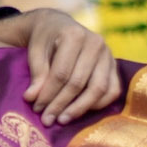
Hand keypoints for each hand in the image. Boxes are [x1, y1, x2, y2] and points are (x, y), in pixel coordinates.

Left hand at [0, 8, 119, 125]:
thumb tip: (32, 98)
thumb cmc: (45, 39)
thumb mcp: (35, 52)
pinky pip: (112, 90)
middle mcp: (95, 43)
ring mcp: (108, 54)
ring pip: (98, 89)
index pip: (61, 73)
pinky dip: (98, 104)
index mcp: (74, 35)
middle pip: (79, 83)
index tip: (36, 109)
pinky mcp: (114, 65)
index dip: (48, 94)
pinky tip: (80, 112)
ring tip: (62, 120)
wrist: (59, 26)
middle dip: (61, 104)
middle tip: (47, 120)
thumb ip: (36, 74)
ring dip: (80, 109)